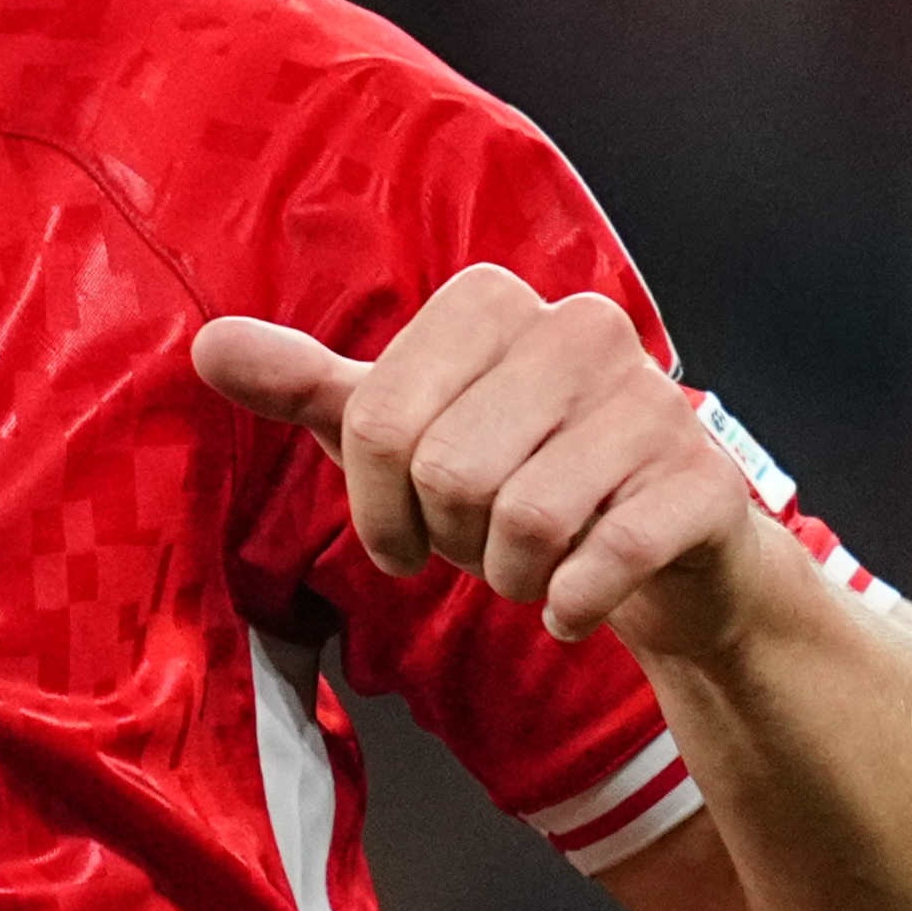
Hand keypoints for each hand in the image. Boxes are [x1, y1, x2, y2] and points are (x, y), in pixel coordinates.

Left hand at [194, 265, 794, 661]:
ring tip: (532, 567)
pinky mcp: (703, 485)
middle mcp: (580, 329)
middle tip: (481, 545)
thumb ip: (310, 388)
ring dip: (511, 578)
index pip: (378, 420)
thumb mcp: (406, 429)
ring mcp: (653, 403)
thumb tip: (207, 345)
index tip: (407, 525)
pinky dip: (571, 607)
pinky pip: (602, 563)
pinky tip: (578, 604)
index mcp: (492, 303)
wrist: (665, 548)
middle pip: (447, 471)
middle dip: (449, 540)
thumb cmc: (518, 474)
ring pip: (524, 520)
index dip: (377, 502)